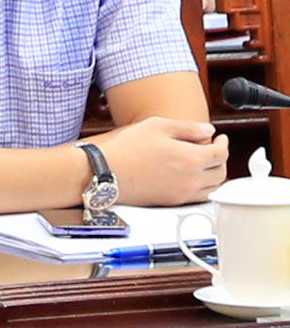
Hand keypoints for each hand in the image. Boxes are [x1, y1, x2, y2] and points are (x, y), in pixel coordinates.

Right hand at [93, 114, 228, 206]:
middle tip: (214, 150)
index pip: (221, 153)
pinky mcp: (171, 202)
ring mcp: (182, 193)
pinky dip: (204, 187)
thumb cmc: (126, 148)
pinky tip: (194, 178)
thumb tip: (208, 130)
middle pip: (221, 172)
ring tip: (206, 165)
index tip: (219, 138)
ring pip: (213, 188)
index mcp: (191, 158)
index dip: (223, 143)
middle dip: (221, 159)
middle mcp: (191, 179)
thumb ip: (187, 127)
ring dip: (215, 175)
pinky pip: (199, 197)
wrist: (103, 172)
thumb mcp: (157, 126)